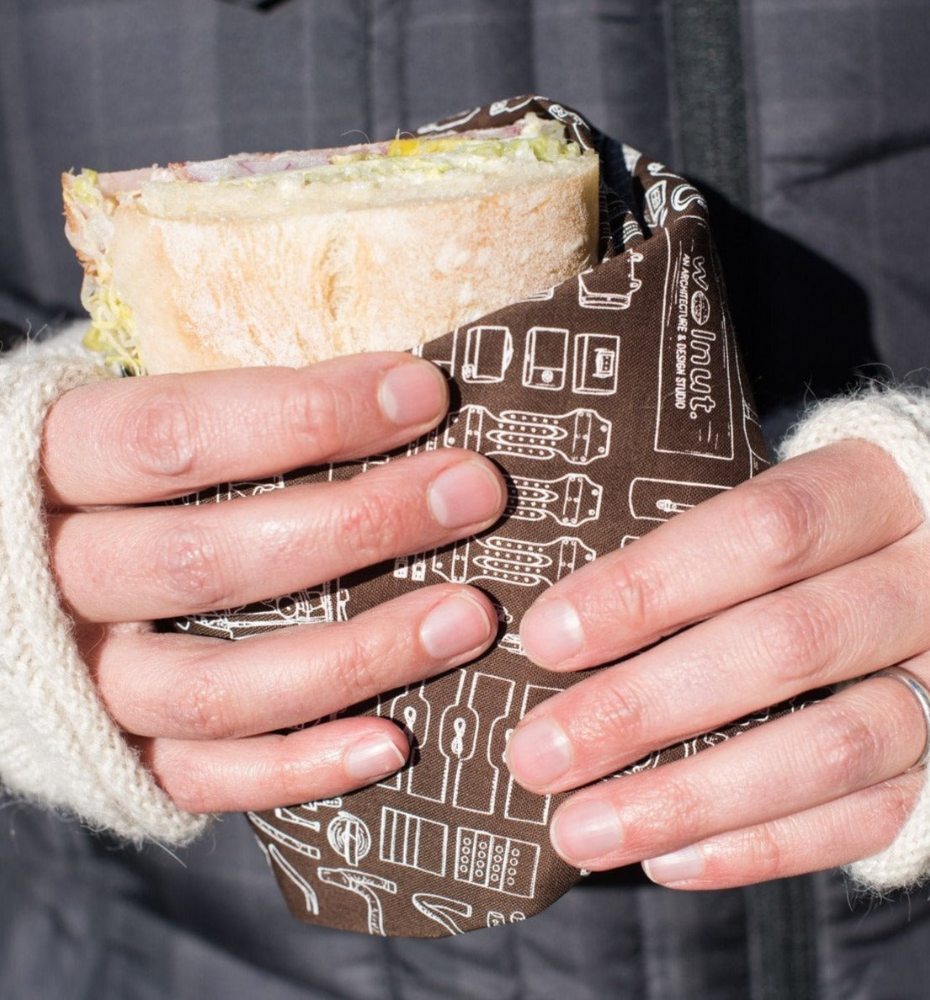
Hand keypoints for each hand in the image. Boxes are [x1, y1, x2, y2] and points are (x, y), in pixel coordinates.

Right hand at [41, 354, 505, 813]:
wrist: (0, 588)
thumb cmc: (105, 481)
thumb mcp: (136, 425)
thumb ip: (227, 415)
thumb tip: (394, 392)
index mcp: (49, 469)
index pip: (173, 435)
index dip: (304, 414)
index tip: (421, 393)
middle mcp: (52, 581)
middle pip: (208, 560)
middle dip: (359, 523)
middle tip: (474, 493)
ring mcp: (81, 681)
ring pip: (216, 685)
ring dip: (355, 653)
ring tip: (466, 619)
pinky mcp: (111, 758)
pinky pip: (202, 777)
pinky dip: (299, 765)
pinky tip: (393, 741)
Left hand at [505, 441, 929, 887]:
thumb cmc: (843, 538)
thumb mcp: (796, 503)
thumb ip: (707, 545)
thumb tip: (562, 622)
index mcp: (878, 490)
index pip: (763, 530)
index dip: (650, 586)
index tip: (546, 638)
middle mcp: (928, 584)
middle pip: (783, 646)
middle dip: (643, 707)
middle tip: (538, 754)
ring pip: (825, 748)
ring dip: (688, 798)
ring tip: (581, 829)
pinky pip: (866, 820)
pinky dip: (760, 846)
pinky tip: (665, 860)